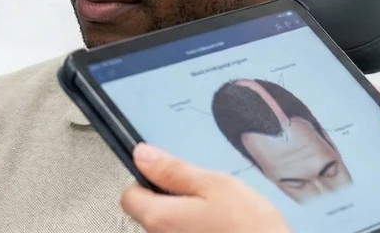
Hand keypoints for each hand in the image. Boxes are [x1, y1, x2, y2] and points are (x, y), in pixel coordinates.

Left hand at [119, 144, 289, 232]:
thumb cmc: (251, 229)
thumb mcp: (215, 185)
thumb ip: (173, 170)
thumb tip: (142, 155)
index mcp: (159, 218)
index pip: (129, 195)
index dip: (147, 181)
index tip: (169, 176)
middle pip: (150, 214)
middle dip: (170, 201)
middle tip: (203, 196)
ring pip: (170, 228)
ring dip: (186, 219)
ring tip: (218, 216)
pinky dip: (198, 232)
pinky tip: (221, 230)